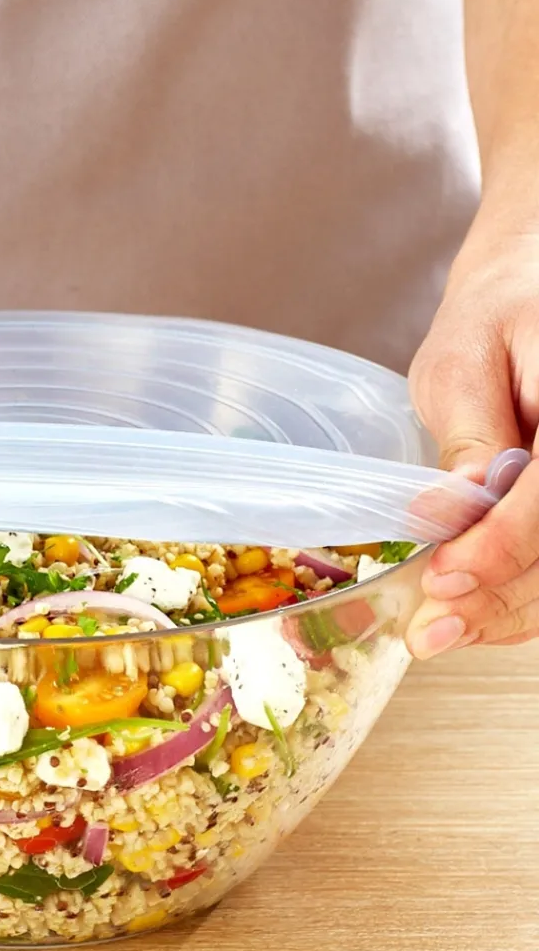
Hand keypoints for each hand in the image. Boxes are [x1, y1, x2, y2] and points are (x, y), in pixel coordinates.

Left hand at [408, 224, 538, 656]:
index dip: (502, 544)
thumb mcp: (465, 358)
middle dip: (501, 596)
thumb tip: (451, 509)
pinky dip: (523, 601)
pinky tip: (470, 615)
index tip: (442, 577)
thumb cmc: (502, 318)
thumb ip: (468, 435)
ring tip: (437, 632)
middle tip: (427, 629)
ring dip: (510, 612)